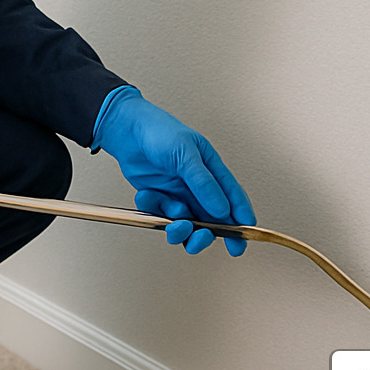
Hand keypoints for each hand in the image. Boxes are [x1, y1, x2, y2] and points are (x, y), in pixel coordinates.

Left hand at [92, 86, 255, 255]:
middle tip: (202, 238)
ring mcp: (178, 193)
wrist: (125, 130)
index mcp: (212, 170)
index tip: (244, 239)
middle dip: (209, 233)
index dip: (242, 220)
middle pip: (212, 219)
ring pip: (187, 224)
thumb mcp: (185, 154)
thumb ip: (203, 183)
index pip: (233, 198)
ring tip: (174, 224)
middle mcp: (197, 185)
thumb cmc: (158, 131)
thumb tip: (223, 210)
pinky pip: (162, 217)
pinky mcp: (159, 199)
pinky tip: (147, 194)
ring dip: (181, 229)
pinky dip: (155, 211)